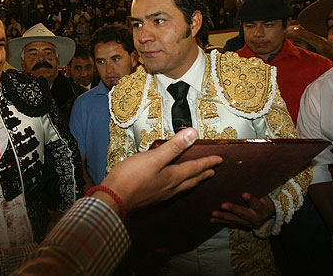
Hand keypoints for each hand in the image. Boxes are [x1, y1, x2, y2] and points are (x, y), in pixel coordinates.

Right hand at [100, 128, 221, 211]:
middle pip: (191, 180)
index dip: (207, 162)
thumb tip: (192, 134)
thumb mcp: (153, 158)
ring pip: (182, 187)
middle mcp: (170, 188)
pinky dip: (179, 186)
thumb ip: (173, 147)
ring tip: (197, 179)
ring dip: (192, 181)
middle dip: (202, 174)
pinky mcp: (150, 198)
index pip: (194, 168)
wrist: (113, 198)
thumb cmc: (131, 178)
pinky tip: (172, 187)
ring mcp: (160, 195)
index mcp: (172, 177)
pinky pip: (172, 191)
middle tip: (212, 171)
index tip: (219, 159)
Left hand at [211, 193, 274, 229]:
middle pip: (243, 213)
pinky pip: (230, 224)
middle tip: (223, 205)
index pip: (257, 204)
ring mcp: (248, 223)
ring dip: (223, 216)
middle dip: (233, 209)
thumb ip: (257, 190)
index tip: (244, 194)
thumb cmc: (264, 202)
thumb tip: (248, 175)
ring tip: (214, 213)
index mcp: (262, 209)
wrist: (268, 219)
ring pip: (234, 220)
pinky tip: (212, 220)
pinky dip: (221, 222)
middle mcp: (255, 218)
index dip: (251, 200)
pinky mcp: (241, 226)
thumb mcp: (265, 197)